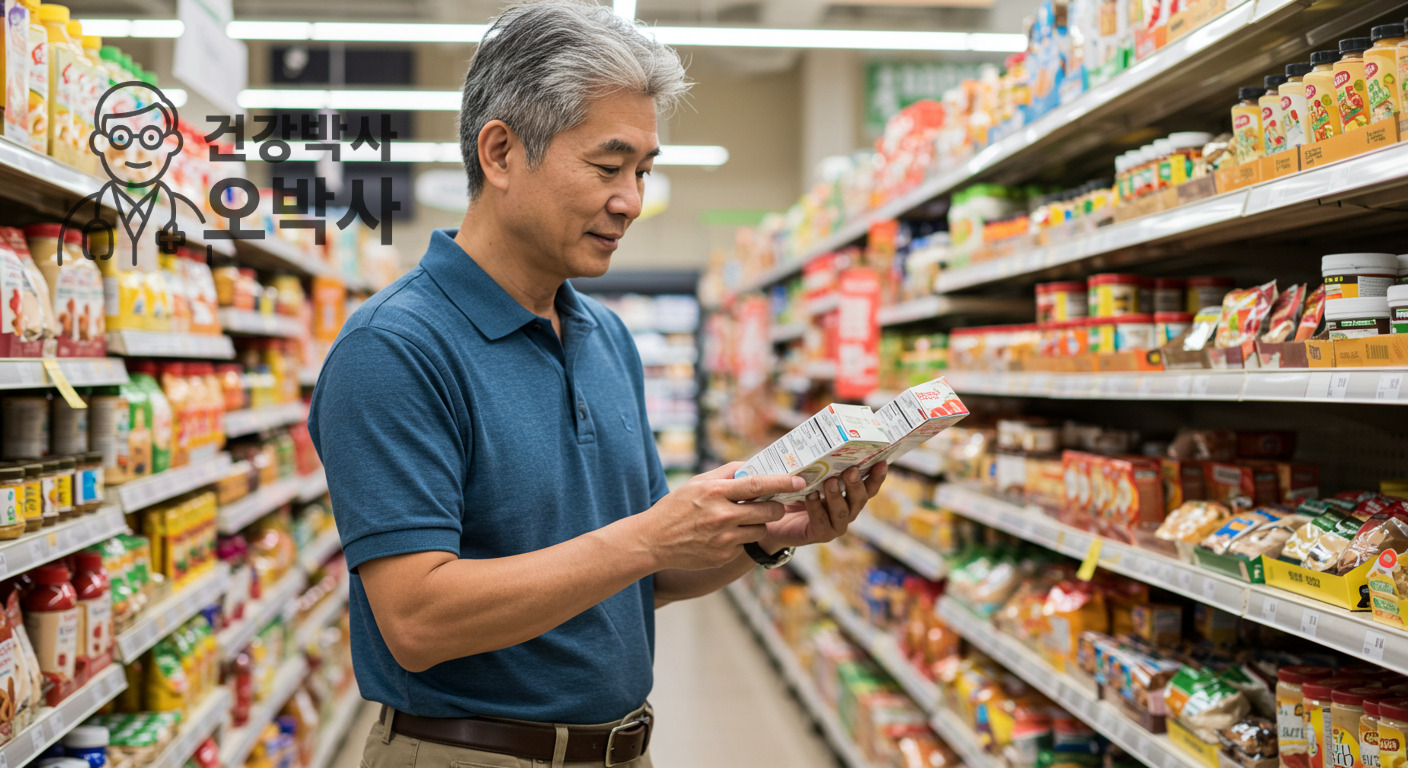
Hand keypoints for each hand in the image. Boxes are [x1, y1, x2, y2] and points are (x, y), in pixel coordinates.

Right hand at [637, 462, 801, 570]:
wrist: (653, 540)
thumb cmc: (676, 507)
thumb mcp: (697, 483)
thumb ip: (726, 474)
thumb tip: (754, 465)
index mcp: (715, 492)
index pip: (758, 485)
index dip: (783, 482)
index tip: (800, 480)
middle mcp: (722, 516)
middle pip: (768, 511)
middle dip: (777, 508)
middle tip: (775, 505)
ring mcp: (723, 539)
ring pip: (760, 530)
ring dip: (758, 524)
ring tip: (740, 520)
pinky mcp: (723, 555)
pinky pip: (744, 544)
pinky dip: (740, 538)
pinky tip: (722, 536)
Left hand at [761, 463, 887, 550]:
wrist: (775, 517)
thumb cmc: (796, 491)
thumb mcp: (809, 474)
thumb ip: (820, 463)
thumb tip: (824, 439)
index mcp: (850, 495)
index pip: (869, 487)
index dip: (877, 476)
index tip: (881, 462)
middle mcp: (848, 511)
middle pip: (860, 499)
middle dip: (857, 484)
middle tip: (851, 470)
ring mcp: (836, 525)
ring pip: (843, 512)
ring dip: (837, 496)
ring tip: (830, 482)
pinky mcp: (820, 534)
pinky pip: (821, 522)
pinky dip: (816, 508)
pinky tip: (810, 496)